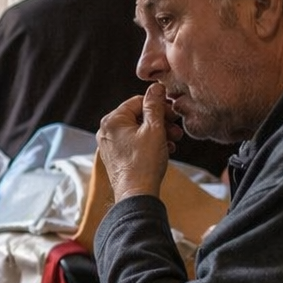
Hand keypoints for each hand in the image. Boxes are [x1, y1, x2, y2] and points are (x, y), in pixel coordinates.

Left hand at [97, 82, 177, 201]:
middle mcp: (106, 131)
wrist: (136, 195)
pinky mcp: (115, 157)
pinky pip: (134, 143)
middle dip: (160, 122)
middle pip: (138, 116)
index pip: (138, 102)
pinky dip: (150, 143)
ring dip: (158, 133)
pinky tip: (165, 150)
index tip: (173, 113)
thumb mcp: (155, 129)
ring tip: (173, 141)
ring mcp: (109, 145)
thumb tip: (155, 87)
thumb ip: (155, 106)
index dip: (159, 106)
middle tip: (176, 129)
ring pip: (138, 130)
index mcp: (112, 120)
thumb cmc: (144, 163)